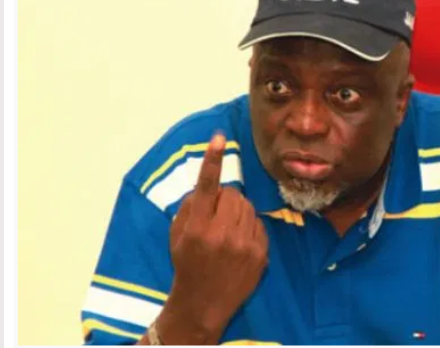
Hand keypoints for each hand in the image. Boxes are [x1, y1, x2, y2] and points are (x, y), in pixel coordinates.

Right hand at [153, 133, 268, 344]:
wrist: (203, 304)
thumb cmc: (187, 265)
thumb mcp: (177, 235)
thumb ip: (191, 206)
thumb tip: (209, 185)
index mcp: (197, 227)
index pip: (206, 186)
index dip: (212, 159)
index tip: (219, 137)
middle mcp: (221, 234)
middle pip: (232, 194)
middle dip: (224, 199)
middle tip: (216, 216)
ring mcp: (244, 244)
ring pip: (247, 206)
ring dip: (238, 212)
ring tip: (226, 231)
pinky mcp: (260, 253)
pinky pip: (258, 223)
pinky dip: (249, 226)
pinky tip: (238, 242)